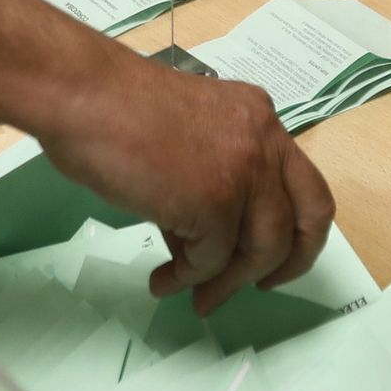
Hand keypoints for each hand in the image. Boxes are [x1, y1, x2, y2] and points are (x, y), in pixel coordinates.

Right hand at [38, 57, 334, 315]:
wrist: (82, 95)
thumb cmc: (112, 110)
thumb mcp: (187, 138)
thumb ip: (210, 181)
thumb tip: (205, 239)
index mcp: (259, 120)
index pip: (305, 185)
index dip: (299, 230)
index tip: (275, 257)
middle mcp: (264, 142)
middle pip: (308, 218)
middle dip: (289, 264)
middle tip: (260, 287)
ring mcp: (244, 171)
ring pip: (264, 248)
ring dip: (228, 282)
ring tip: (195, 295)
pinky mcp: (215, 201)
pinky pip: (213, 259)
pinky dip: (188, 277)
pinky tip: (164, 279)